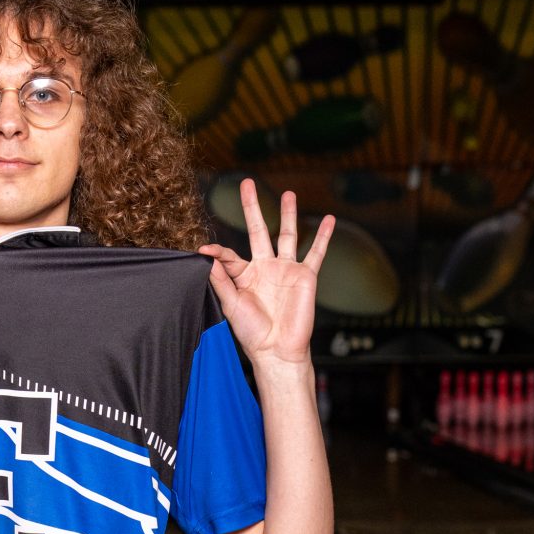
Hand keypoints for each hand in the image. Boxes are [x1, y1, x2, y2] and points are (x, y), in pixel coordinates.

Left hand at [198, 179, 332, 372]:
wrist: (278, 350)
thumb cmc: (252, 333)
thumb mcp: (230, 304)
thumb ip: (220, 279)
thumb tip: (205, 256)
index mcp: (244, 275)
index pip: (228, 254)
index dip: (216, 251)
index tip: (203, 249)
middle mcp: (265, 268)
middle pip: (258, 230)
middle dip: (252, 207)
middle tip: (247, 183)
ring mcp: (286, 270)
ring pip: (288, 235)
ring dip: (288, 214)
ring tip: (288, 193)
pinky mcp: (306, 276)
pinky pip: (317, 252)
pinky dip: (324, 236)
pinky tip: (330, 219)